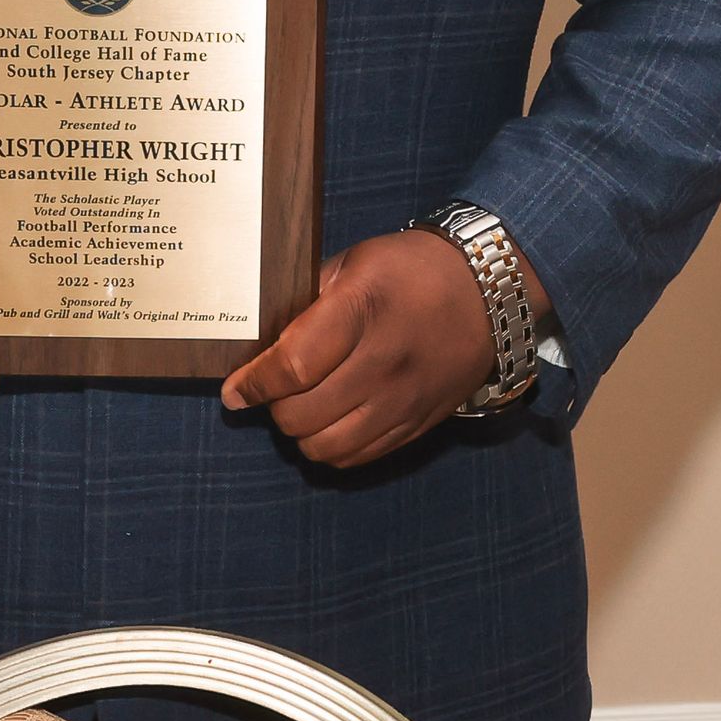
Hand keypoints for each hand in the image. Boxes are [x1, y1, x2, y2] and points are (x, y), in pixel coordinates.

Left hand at [219, 230, 496, 468]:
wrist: (487, 293)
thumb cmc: (411, 269)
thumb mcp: (356, 261)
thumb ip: (310, 297)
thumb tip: (265, 335)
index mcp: (361, 312)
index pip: (294, 366)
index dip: (255, 384)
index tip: (233, 391)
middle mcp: (383, 364)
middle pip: (303, 414)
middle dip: (273, 406)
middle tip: (270, 388)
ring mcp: (402, 401)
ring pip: (326, 447)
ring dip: (300, 432)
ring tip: (298, 405)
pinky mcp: (416, 425)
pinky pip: (358, 458)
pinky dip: (331, 447)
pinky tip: (329, 422)